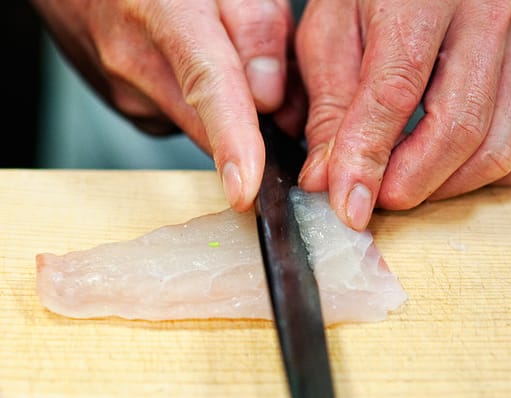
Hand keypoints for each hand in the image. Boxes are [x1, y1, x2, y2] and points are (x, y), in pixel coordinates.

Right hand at [31, 0, 305, 211]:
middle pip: (211, 124)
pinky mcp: (130, 109)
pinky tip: (194, 69)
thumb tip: (270, 98)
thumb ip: (255, 26)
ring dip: (229, 111)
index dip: (231, 141)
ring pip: (201, 126)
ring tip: (223, 57)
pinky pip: (183, 121)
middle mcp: (135, 61)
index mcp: (163, 11)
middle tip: (278, 87)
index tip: (245, 191)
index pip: (207, 84)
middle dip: (254, 124)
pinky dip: (202, 107)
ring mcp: (125, 93)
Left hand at [295, 0, 510, 229]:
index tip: (347, 205)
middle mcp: (483, 17)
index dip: (368, 158)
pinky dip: (481, 177)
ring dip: (445, 186)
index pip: (396, 92)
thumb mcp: (329, 37)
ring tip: (402, 184)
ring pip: (499, 148)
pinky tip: (444, 170)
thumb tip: (324, 180)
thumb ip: (328, 109)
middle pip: (460, 129)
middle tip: (373, 199)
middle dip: (411, 183)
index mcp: (421, 0)